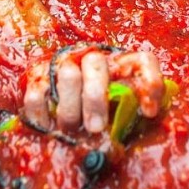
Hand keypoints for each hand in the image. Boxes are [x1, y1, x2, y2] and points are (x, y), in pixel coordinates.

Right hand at [22, 45, 164, 133]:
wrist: (62, 111)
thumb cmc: (103, 116)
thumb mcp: (123, 116)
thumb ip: (131, 119)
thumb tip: (139, 128)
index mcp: (121, 65)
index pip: (142, 62)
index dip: (149, 84)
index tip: (149, 112)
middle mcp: (93, 58)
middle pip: (96, 64)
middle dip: (95, 98)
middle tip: (95, 128)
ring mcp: (65, 63)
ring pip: (67, 74)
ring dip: (69, 107)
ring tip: (70, 130)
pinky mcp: (39, 75)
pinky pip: (38, 91)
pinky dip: (42, 113)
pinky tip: (48, 129)